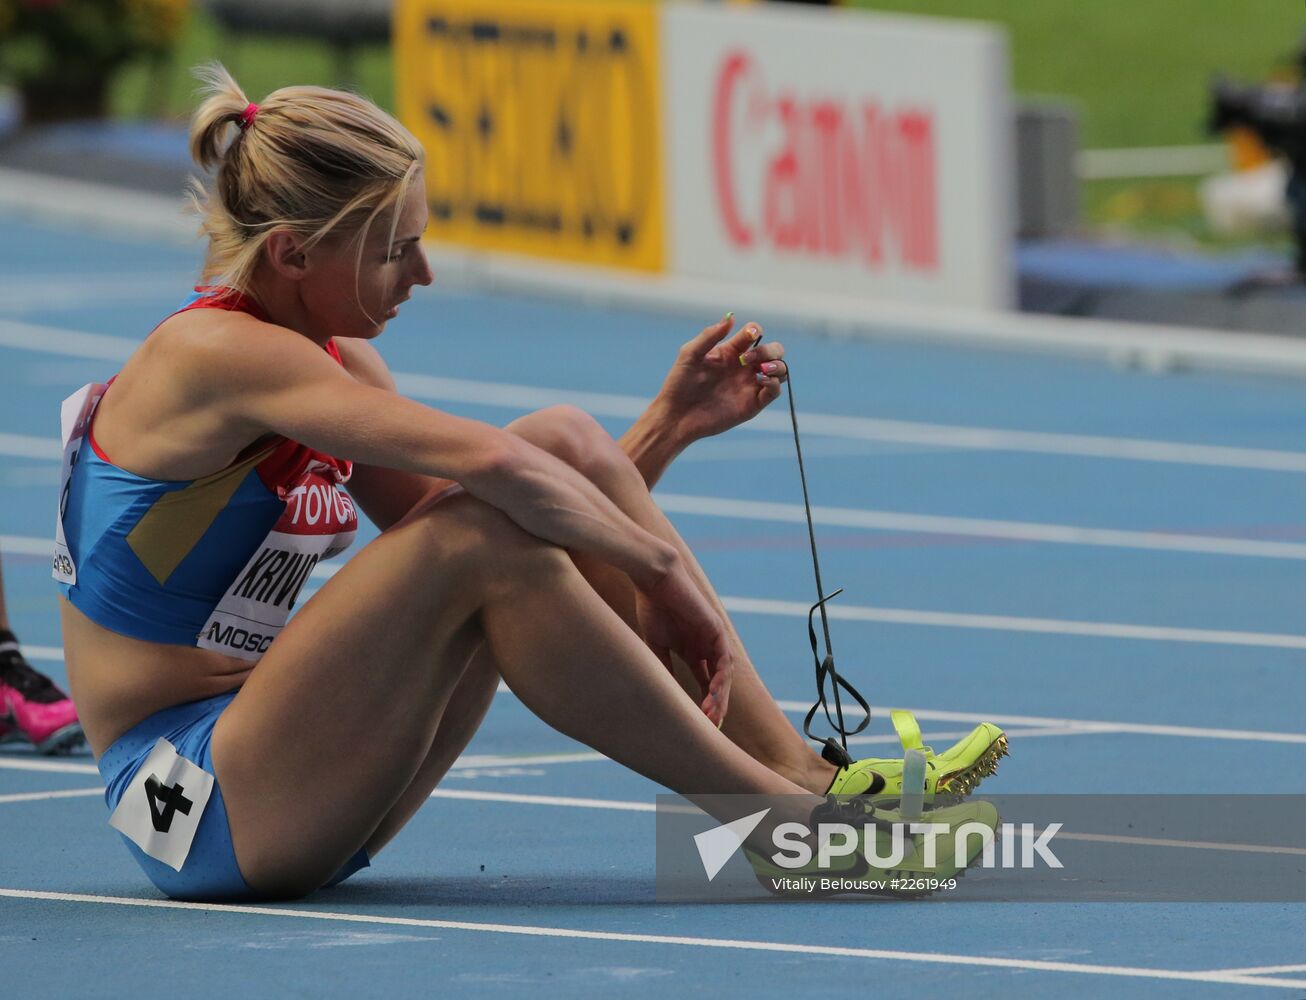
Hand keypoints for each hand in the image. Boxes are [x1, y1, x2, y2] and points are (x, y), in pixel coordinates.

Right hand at [635, 562, 732, 725]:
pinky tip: (713, 692)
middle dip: (715, 705)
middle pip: (716, 682)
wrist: (655, 580)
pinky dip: (720, 676)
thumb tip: (662, 695)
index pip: (704, 682)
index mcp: (692, 651)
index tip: (700, 725)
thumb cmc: (652, 607)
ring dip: (719, 696)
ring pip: (723, 674)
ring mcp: (713, 639)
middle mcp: (706, 647)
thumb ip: (662, 667)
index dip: (704, 703)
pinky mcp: (716, 629)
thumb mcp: (656, 645)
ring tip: (711, 715)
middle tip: (710, 727)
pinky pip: (724, 658)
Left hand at [652, 315, 786, 446]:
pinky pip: (774, 391)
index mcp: (731, 352)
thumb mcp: (690, 354)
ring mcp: (749, 385)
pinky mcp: (752, 404)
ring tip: (763, 368)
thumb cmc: (679, 383)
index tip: (748, 335)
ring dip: (778, 365)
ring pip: (779, 370)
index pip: (753, 333)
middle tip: (749, 359)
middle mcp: (744, 367)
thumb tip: (731, 316)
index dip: (755, 330)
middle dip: (769, 350)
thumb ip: (710, 335)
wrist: (676, 415)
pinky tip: (763, 380)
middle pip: (773, 351)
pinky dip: (775, 383)